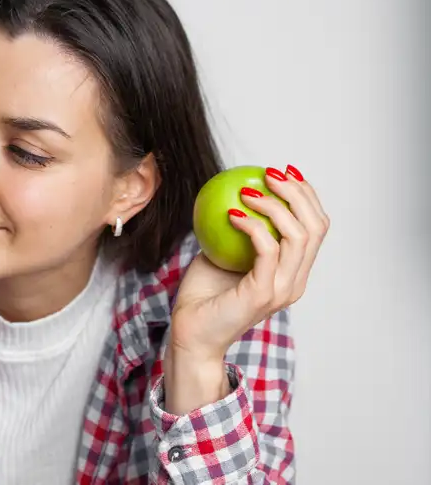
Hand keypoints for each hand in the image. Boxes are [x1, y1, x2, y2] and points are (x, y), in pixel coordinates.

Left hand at [171, 164, 329, 362]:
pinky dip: (252, 226)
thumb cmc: (204, 295)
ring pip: (298, 236)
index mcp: (293, 273)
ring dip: (274, 205)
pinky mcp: (263, 294)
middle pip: (316, 227)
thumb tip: (236, 190)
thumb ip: (238, 229)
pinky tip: (232, 214)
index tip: (283, 172)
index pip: (316, 227)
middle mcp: (295, 281)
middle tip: (269, 174)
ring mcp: (282, 290)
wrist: (191, 334)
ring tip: (247, 192)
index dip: (307, 196)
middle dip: (298, 193)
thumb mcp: (223, 253)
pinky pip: (267, 250)